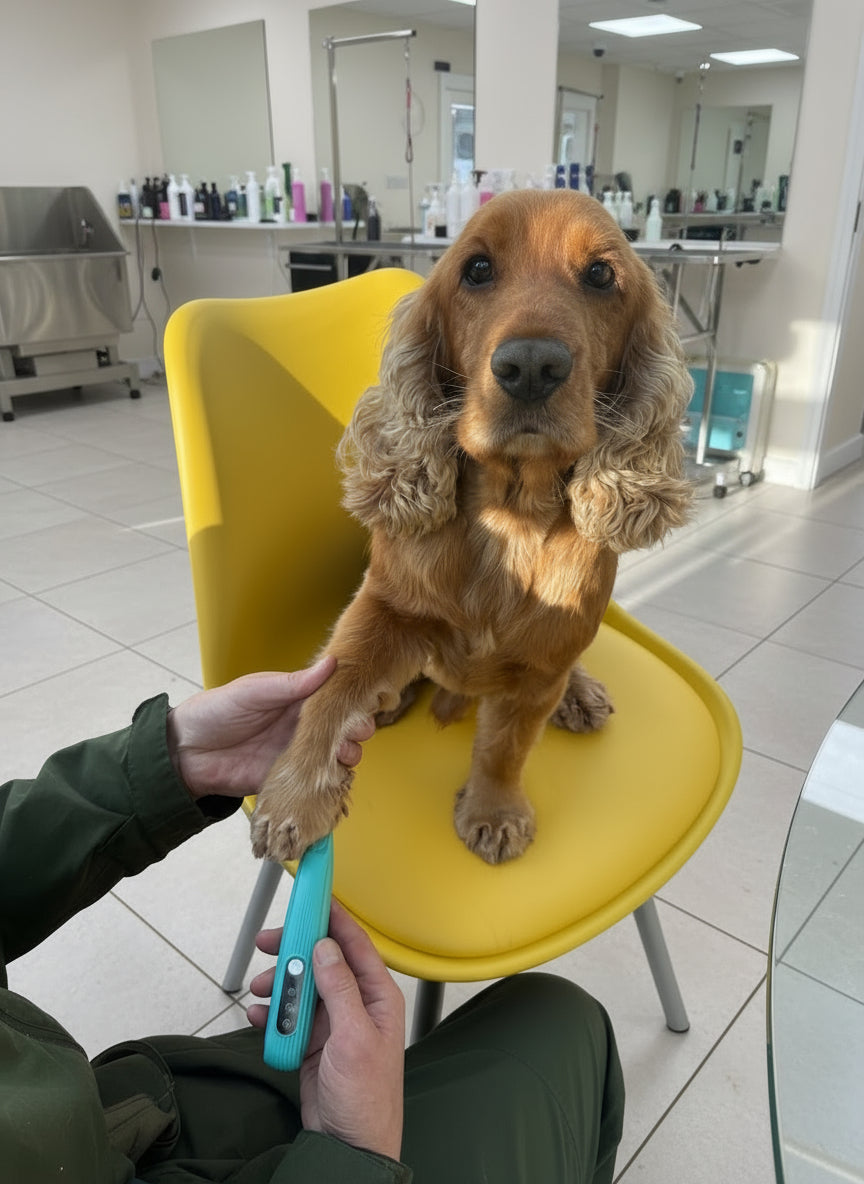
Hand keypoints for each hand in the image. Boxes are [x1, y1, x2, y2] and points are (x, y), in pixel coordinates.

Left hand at [167, 657, 374, 799]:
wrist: (185, 752)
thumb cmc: (216, 712)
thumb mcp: (254, 691)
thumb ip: (293, 683)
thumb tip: (331, 663)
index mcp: (296, 699)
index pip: (335, 698)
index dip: (352, 702)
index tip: (362, 705)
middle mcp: (301, 726)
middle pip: (342, 729)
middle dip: (356, 732)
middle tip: (353, 734)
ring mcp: (296, 754)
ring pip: (335, 756)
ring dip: (346, 756)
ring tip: (343, 756)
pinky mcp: (288, 780)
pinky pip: (316, 781)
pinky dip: (329, 780)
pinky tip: (331, 776)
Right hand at [249, 901, 404, 1160]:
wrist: (349, 1147)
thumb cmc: (365, 1096)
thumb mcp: (353, 1037)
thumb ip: (339, 989)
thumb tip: (326, 946)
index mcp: (377, 997)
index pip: (354, 945)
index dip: (333, 919)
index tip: (311, 899)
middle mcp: (356, 1004)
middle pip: (321, 962)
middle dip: (292, 952)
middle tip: (265, 942)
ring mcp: (333, 1024)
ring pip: (301, 987)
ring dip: (278, 985)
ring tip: (258, 989)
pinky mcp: (313, 1043)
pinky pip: (289, 1017)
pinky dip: (272, 1014)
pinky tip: (257, 1015)